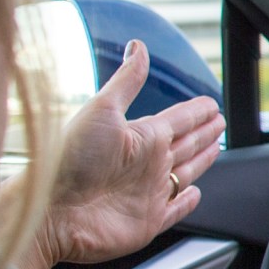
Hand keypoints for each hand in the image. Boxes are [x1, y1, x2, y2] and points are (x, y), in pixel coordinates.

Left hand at [18, 40, 223, 268]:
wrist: (50, 211)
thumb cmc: (69, 159)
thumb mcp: (101, 110)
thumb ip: (126, 81)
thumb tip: (138, 46)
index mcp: (141, 137)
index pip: (179, 120)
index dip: (197, 111)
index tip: (210, 104)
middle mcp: (146, 164)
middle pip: (186, 144)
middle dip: (204, 132)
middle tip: (218, 122)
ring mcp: (149, 193)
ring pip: (186, 173)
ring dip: (202, 160)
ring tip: (215, 148)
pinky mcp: (149, 221)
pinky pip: (176, 210)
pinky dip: (187, 202)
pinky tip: (195, 193)